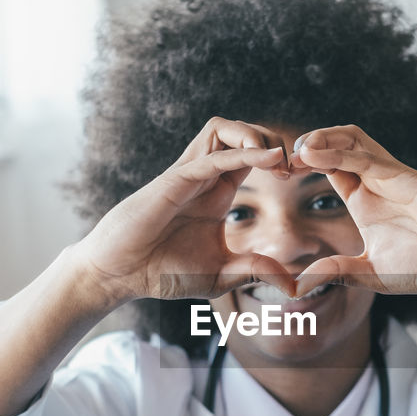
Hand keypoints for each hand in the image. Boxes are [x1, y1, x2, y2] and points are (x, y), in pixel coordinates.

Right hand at [75, 117, 298, 303]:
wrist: (119, 275)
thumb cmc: (162, 271)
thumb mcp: (221, 275)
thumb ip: (255, 272)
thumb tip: (294, 286)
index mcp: (217, 192)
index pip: (252, 154)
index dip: (278, 157)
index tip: (298, 177)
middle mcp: (204, 176)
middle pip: (241, 131)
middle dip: (273, 140)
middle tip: (292, 169)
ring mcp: (187, 175)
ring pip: (222, 129)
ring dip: (255, 135)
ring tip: (277, 160)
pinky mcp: (173, 182)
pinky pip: (210, 157)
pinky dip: (241, 153)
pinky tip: (268, 161)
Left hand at [288, 125, 416, 296]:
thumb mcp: (371, 273)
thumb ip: (337, 272)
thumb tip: (297, 284)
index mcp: (366, 201)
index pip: (329, 168)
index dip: (302, 164)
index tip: (276, 173)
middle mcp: (376, 183)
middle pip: (336, 145)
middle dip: (305, 146)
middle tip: (278, 159)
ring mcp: (390, 177)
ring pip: (350, 140)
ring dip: (320, 139)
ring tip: (294, 150)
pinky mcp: (404, 179)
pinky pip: (366, 158)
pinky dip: (336, 153)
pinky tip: (311, 156)